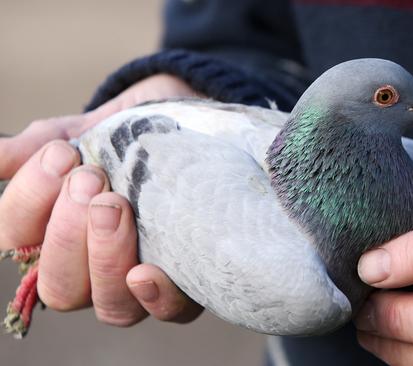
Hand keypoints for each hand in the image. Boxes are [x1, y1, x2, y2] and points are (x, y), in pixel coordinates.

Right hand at [0, 74, 202, 325]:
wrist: (182, 123)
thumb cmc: (122, 137)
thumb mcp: (77, 133)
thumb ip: (36, 147)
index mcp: (53, 239)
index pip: (18, 242)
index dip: (29, 204)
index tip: (61, 154)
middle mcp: (91, 272)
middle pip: (62, 288)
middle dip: (68, 234)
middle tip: (90, 181)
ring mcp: (137, 284)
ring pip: (110, 306)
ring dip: (106, 258)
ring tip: (115, 206)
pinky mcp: (184, 282)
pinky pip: (169, 311)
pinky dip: (156, 297)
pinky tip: (147, 272)